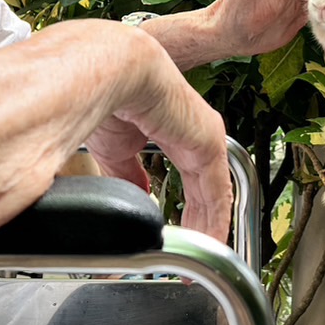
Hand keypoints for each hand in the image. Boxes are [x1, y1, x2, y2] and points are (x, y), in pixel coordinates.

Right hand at [84, 33, 232, 242]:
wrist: (110, 70)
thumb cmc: (106, 97)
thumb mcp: (116, 148)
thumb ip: (129, 174)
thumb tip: (135, 196)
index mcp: (175, 128)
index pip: (189, 177)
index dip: (186, 208)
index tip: (176, 235)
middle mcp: (196, 132)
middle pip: (206, 189)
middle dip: (200, 222)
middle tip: (194, 252)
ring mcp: (206, 137)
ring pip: (215, 194)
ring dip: (208, 226)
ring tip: (201, 254)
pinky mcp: (209, 144)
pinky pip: (218, 192)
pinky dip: (214, 220)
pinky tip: (209, 241)